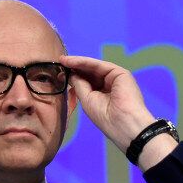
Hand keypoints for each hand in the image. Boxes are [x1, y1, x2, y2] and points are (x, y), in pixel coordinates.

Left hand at [60, 55, 176, 169]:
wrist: (123, 122)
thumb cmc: (104, 116)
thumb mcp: (87, 99)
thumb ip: (79, 85)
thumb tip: (71, 73)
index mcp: (102, 95)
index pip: (86, 82)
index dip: (73, 76)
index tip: (59, 72)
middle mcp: (109, 85)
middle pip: (89, 73)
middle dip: (74, 67)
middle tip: (59, 61)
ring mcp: (115, 79)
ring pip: (93, 67)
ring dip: (77, 63)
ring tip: (63, 60)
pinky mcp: (120, 73)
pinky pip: (99, 65)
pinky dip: (85, 62)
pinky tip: (72, 61)